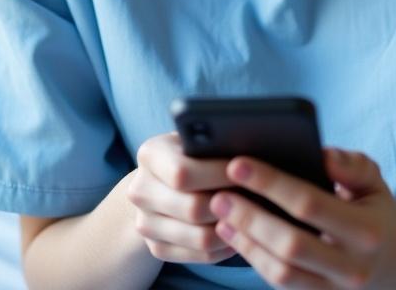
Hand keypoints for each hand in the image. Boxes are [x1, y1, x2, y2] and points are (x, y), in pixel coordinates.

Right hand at [126, 130, 238, 264]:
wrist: (160, 180)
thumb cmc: (191, 152)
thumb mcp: (196, 140)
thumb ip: (214, 146)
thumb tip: (250, 161)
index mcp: (150, 155)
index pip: (183, 174)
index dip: (220, 175)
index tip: (248, 172)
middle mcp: (140, 190)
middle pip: (193, 209)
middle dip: (230, 203)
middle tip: (256, 196)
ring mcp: (145, 223)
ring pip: (201, 238)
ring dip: (231, 227)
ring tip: (251, 213)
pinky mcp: (157, 248)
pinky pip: (202, 256)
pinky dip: (225, 245)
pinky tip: (237, 228)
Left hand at [207, 147, 395, 288]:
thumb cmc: (376, 210)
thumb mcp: (374, 181)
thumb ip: (351, 165)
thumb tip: (322, 153)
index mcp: (366, 230)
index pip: (310, 203)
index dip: (271, 183)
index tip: (238, 163)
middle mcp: (352, 267)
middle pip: (291, 244)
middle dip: (250, 217)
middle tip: (219, 194)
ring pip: (281, 272)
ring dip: (246, 242)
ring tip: (221, 213)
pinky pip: (281, 284)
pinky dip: (254, 259)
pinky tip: (235, 234)